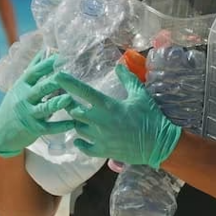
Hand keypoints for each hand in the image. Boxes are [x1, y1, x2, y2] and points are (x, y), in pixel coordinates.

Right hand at [0, 52, 74, 156]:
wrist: (1, 132)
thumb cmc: (14, 105)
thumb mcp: (20, 86)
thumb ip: (33, 70)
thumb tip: (45, 50)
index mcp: (22, 86)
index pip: (34, 72)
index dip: (46, 64)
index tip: (59, 56)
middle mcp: (24, 99)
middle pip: (40, 88)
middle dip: (53, 81)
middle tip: (67, 74)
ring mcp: (29, 114)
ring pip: (44, 108)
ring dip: (57, 103)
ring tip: (69, 98)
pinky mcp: (34, 129)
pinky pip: (49, 127)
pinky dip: (61, 126)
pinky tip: (73, 123)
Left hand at [58, 64, 181, 168]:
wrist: (159, 144)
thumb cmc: (151, 117)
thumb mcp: (140, 95)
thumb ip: (127, 79)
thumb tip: (119, 65)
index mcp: (108, 105)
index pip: (83, 91)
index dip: (68, 83)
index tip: (56, 76)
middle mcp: (100, 121)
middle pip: (74, 111)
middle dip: (68, 104)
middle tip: (65, 98)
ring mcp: (100, 137)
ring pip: (77, 128)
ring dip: (76, 121)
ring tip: (77, 116)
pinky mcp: (103, 150)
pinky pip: (84, 147)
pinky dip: (80, 142)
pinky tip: (78, 139)